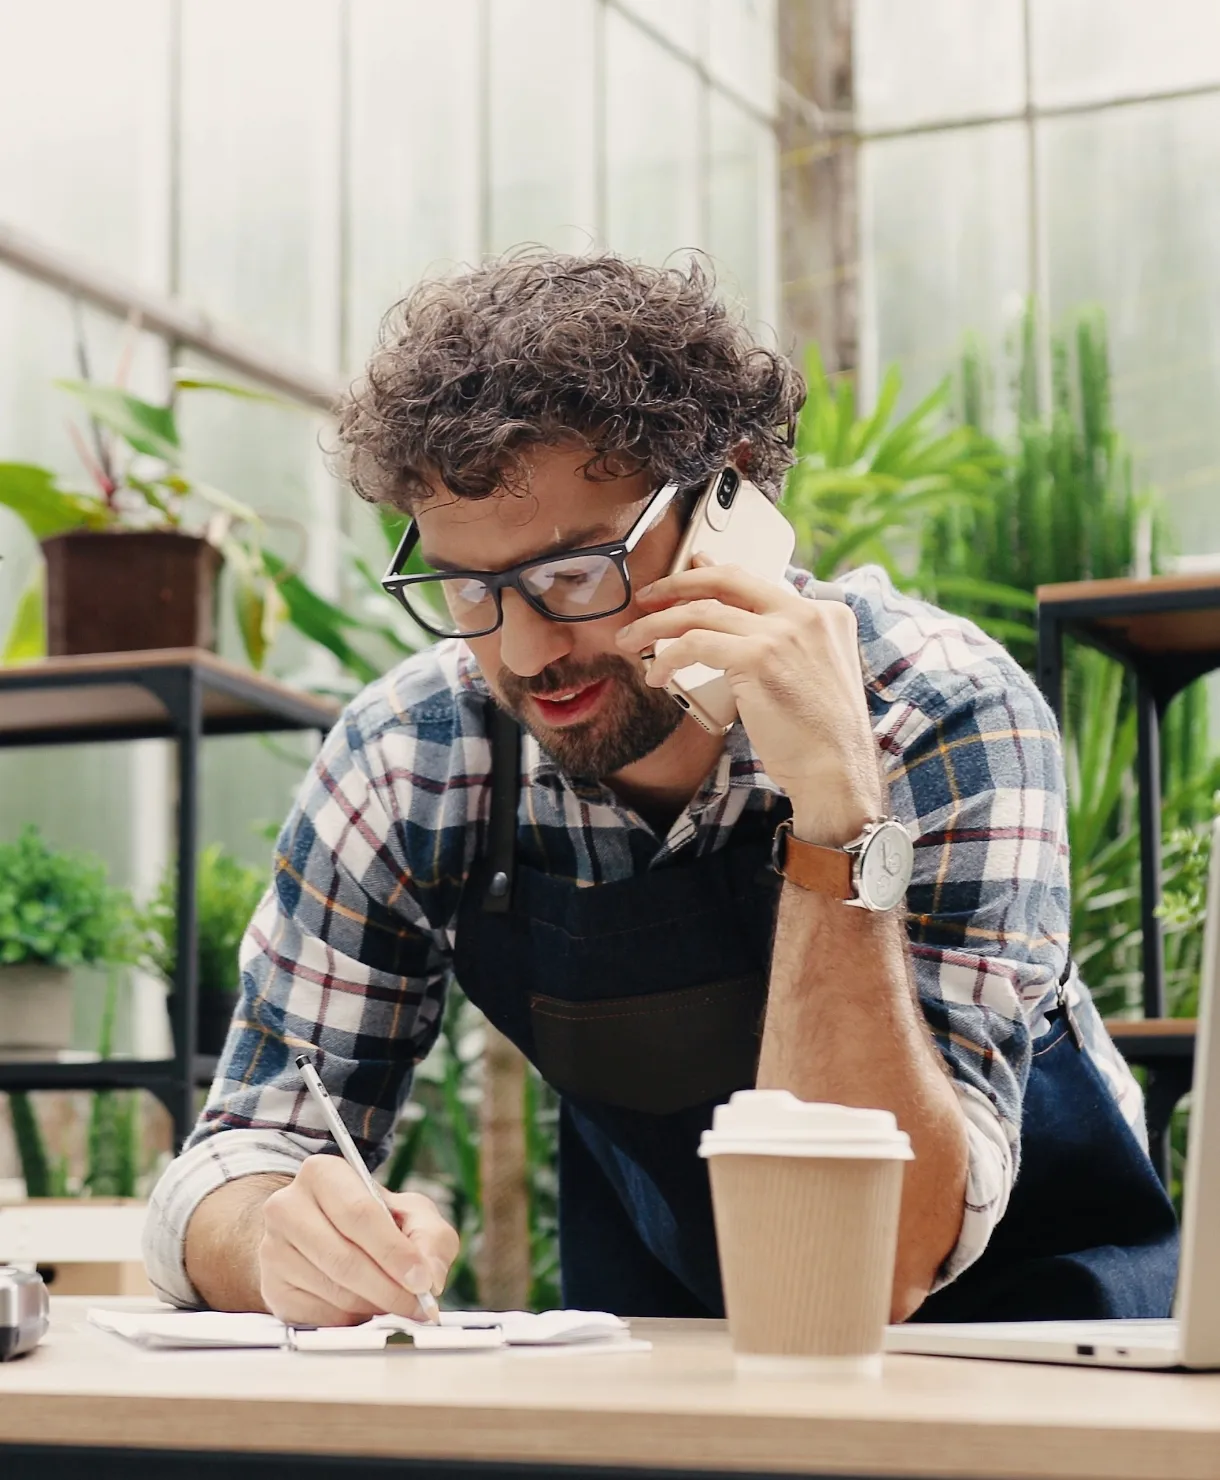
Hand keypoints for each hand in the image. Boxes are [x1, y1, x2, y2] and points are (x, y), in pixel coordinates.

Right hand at [258, 1155, 458, 1325]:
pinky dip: (351, 1318)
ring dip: (374, 1305)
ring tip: (394, 1300)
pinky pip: (319, 1316)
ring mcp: (272, 1249)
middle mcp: (287, 1207)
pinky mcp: (271, 1288)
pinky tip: (363, 1304)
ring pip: (334, 1291)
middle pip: (344, 1258)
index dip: (394, 1252)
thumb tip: (429, 1277)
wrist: (322, 1233)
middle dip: (389, 1289)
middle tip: (418, 1305)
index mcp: (322, 1173)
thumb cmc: (372, 1220)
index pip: (360, 1214)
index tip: (421, 1280)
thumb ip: (431, 1238)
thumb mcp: (411, 1213)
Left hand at [617, 556, 882, 836]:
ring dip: (657, 625)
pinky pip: (695, 644)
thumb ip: (777, 644)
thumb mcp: (809, 675)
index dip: (712, 577)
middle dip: (678, 583)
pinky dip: (668, 657)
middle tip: (647, 598)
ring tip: (632, 639)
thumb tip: (727, 622)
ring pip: (702, 612)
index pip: (756, 584)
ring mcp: (784, 632)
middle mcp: (807, 614)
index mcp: (826, 614)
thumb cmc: (819, 736)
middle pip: (728, 580)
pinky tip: (657, 675)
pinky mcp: (759, 656)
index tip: (686, 576)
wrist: (837, 771)